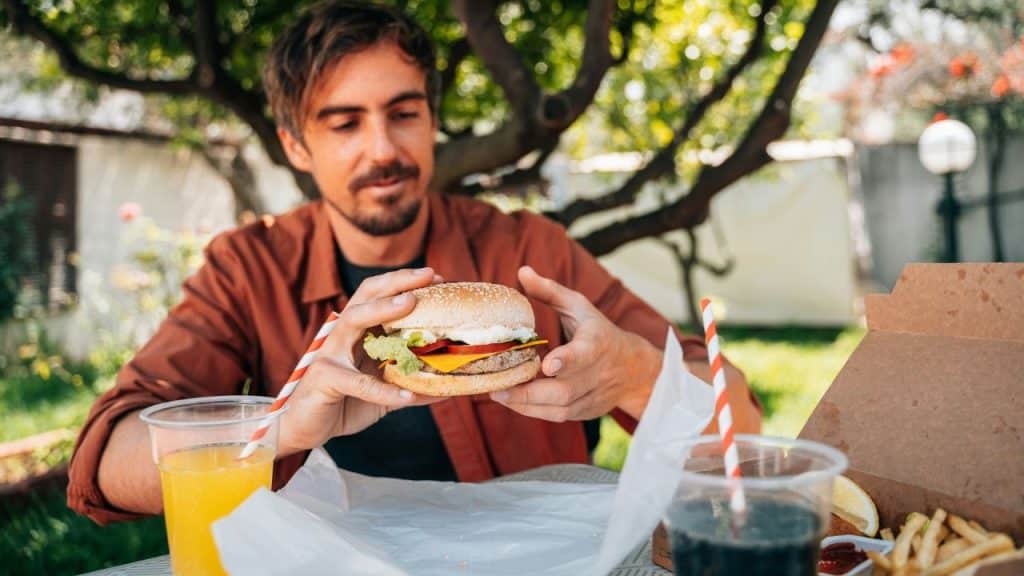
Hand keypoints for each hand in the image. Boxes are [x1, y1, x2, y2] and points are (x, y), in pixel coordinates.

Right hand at [277, 267, 441, 454]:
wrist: (305, 428)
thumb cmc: (344, 402)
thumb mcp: (383, 390)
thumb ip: (409, 382)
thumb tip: (447, 384)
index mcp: (357, 332)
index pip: (379, 295)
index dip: (405, 283)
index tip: (436, 277)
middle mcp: (342, 335)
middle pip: (367, 295)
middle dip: (398, 282)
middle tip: (429, 275)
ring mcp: (330, 353)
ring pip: (354, 320)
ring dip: (382, 309)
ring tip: (410, 304)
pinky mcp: (323, 378)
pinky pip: (357, 382)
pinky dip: (383, 390)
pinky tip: (407, 397)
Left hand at [489, 266, 660, 421]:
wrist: (633, 369)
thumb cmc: (598, 332)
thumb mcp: (579, 306)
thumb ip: (550, 292)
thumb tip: (522, 272)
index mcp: (596, 345)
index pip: (582, 355)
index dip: (566, 361)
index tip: (547, 364)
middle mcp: (596, 374)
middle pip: (565, 391)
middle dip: (530, 393)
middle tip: (498, 388)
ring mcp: (592, 396)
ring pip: (559, 408)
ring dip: (526, 405)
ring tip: (499, 394)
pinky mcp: (586, 412)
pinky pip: (558, 416)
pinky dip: (533, 411)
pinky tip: (513, 401)